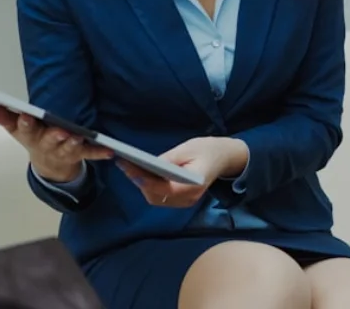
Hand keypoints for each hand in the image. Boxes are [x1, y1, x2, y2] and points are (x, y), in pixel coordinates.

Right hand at [0, 104, 113, 181]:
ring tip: (79, 137)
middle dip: (54, 135)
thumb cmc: (34, 139)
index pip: (25, 128)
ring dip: (74, 143)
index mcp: (31, 136)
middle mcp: (47, 144)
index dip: (25, 123)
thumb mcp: (17, 129)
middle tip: (60, 130)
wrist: (49, 166)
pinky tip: (110, 151)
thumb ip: (3, 116)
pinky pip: (90, 154)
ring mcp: (63, 151)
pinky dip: (99, 152)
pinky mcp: (79, 154)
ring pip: (68, 147)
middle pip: (49, 140)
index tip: (26, 115)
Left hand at [118, 136, 247, 207]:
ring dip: (142, 185)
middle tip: (125, 165)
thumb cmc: (207, 150)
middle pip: (157, 196)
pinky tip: (141, 174)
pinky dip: (149, 187)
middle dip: (140, 182)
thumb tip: (148, 165)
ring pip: (156, 198)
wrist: (224, 157)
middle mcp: (188, 198)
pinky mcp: (181, 199)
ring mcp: (185, 201)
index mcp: (193, 185)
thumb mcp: (188, 148)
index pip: (166, 188)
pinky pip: (160, 197)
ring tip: (129, 168)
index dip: (147, 181)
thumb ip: (169, 159)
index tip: (132, 170)